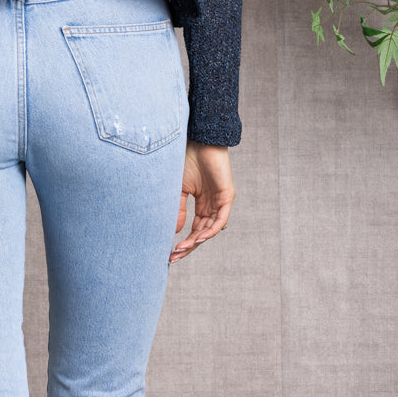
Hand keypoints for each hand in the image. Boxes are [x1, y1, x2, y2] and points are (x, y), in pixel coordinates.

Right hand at [168, 139, 234, 263]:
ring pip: (211, 229)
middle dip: (188, 247)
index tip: (170, 253)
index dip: (184, 242)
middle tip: (174, 257)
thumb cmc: (188, 159)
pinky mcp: (227, 196)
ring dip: (196, 241)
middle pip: (202, 233)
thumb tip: (175, 232)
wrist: (198, 140)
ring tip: (182, 249)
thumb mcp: (179, 188)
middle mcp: (212, 205)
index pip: (195, 229)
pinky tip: (199, 238)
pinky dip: (211, 230)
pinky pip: (221, 219)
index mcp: (202, 204)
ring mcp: (220, 201)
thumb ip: (179, 209)